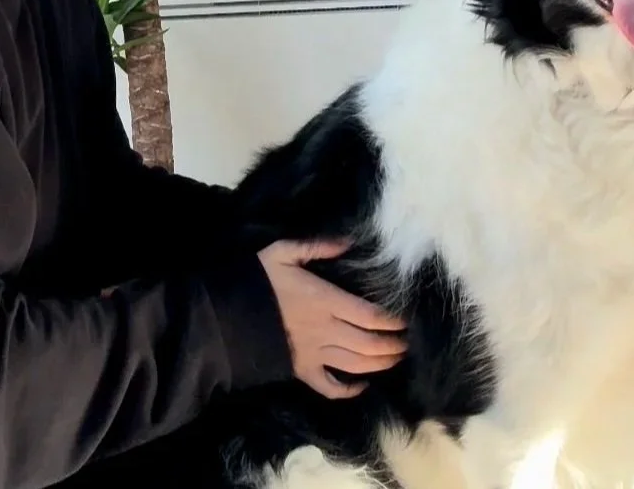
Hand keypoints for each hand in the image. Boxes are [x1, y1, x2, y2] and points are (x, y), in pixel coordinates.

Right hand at [258, 239, 407, 399]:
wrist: (225, 313)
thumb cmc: (257, 279)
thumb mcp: (284, 252)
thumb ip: (318, 246)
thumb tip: (349, 242)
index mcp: (325, 300)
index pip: (370, 315)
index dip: (392, 320)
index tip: (407, 319)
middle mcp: (325, 330)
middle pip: (370, 343)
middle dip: (393, 345)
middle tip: (408, 341)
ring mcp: (314, 354)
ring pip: (357, 365)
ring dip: (380, 364)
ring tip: (395, 358)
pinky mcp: (301, 370)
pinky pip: (329, 387)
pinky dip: (348, 391)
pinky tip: (362, 386)